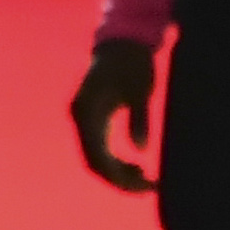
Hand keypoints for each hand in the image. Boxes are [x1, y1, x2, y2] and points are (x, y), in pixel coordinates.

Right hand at [70, 38, 159, 191]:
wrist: (122, 43)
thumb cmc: (133, 63)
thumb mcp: (141, 90)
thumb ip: (138, 119)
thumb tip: (140, 150)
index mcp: (86, 112)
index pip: (97, 156)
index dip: (119, 177)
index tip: (145, 186)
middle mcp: (80, 118)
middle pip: (94, 162)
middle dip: (120, 180)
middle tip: (150, 187)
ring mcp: (84, 120)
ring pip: (96, 158)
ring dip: (118, 173)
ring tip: (147, 178)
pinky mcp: (93, 119)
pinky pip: (99, 148)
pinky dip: (115, 161)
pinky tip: (137, 165)